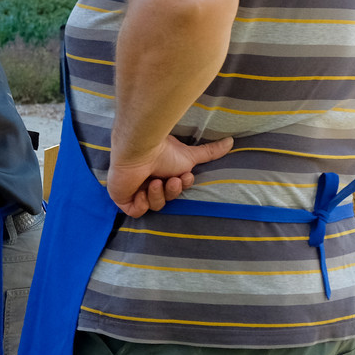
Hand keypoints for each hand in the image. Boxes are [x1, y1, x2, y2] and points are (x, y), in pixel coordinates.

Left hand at [107, 135, 233, 217]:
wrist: (140, 150)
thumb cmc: (163, 152)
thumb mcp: (191, 156)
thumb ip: (210, 152)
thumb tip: (231, 141)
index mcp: (162, 175)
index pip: (175, 190)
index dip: (181, 187)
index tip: (182, 176)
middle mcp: (148, 183)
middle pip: (166, 200)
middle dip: (171, 191)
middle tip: (170, 179)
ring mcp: (134, 191)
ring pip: (154, 206)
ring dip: (158, 194)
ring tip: (154, 180)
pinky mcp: (122, 199)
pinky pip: (136, 212)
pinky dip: (142, 204)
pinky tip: (141, 191)